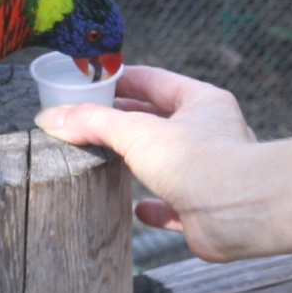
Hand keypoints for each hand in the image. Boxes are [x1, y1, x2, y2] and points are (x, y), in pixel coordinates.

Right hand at [35, 66, 258, 260]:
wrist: (241, 213)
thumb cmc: (200, 160)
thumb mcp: (136, 132)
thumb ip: (93, 123)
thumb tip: (50, 118)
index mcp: (200, 102)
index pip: (153, 81)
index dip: (121, 79)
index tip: (90, 82)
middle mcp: (207, 133)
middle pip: (158, 120)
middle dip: (125, 121)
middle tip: (87, 121)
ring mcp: (207, 173)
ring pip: (166, 163)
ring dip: (138, 163)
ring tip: (105, 161)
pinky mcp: (202, 209)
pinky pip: (173, 206)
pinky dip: (153, 207)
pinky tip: (136, 209)